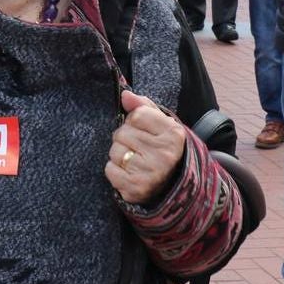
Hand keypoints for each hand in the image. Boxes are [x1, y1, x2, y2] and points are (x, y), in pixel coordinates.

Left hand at [105, 89, 186, 204]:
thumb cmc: (159, 148)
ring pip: (115, 151)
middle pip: (122, 133)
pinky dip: (114, 171)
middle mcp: (165, 153)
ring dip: (119, 155)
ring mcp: (151, 172)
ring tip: (134, 161)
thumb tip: (125, 95)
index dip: (134, 121)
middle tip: (138, 149)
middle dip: (124, 139)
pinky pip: (110, 170)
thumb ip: (142, 106)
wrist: (169, 184)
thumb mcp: (158, 124)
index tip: (143, 131)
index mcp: (173, 133)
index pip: (136, 115)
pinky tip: (128, 173)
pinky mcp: (137, 188)